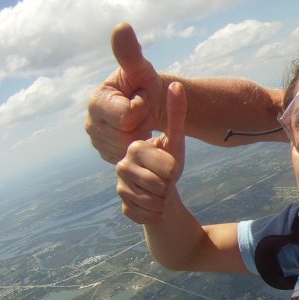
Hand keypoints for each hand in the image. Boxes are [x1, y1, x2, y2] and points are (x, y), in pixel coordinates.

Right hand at [86, 23, 167, 161]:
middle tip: (144, 112)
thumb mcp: (141, 69)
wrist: (149, 106)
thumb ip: (130, 52)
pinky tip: (140, 135)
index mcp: (96, 103)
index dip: (142, 106)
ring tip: (142, 123)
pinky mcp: (109, 157)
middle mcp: (92, 125)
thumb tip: (121, 26)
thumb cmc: (144, 83)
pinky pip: (133, 159)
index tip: (141, 97)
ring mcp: (99, 144)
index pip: (128, 115)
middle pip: (129, 135)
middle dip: (143, 123)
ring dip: (144, 136)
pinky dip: (141, 148)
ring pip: (131, 149)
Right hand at [116, 82, 186, 224]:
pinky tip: (153, 205)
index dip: (174, 170)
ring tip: (159, 190)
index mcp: (134, 146)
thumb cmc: (169, 162)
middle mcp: (122, 165)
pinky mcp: (124, 207)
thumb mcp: (176, 139)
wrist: (163, 192)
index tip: (169, 166)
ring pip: (155, 201)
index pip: (167, 166)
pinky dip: (156, 213)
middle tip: (164, 179)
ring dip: (163, 199)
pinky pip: (148, 214)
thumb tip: (177, 85)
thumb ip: (176, 113)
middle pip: (160, 185)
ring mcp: (121, 187)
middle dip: (169, 185)